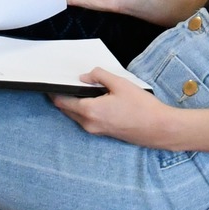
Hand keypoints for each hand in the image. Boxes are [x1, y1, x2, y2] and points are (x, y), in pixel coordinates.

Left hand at [51, 70, 178, 146]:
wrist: (158, 128)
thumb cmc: (141, 106)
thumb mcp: (120, 84)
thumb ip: (100, 76)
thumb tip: (85, 77)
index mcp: (90, 110)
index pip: (62, 102)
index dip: (54, 92)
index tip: (50, 83)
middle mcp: (89, 124)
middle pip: (67, 110)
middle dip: (62, 97)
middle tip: (63, 82)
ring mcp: (96, 131)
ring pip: (77, 116)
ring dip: (74, 104)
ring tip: (80, 88)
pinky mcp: (104, 133)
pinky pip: (86, 120)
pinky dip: (84, 110)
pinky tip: (94, 99)